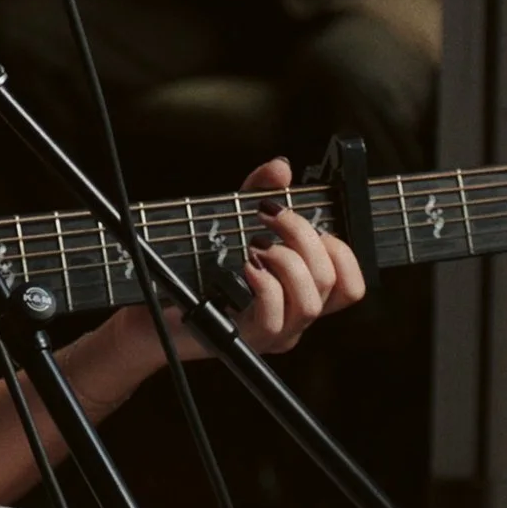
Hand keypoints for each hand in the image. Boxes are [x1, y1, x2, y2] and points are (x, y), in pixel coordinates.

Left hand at [97, 156, 367, 367]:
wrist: (155, 308)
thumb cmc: (199, 268)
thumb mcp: (232, 221)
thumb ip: (258, 192)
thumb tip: (281, 168)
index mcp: (302, 294)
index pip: (351, 285)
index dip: (342, 251)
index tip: (312, 224)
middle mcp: (295, 319)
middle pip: (331, 284)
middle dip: (305, 238)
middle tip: (269, 216)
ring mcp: (274, 333)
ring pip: (309, 304)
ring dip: (286, 262)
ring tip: (255, 244)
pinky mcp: (244, 340)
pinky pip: (272, 318)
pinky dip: (264, 285)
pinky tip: (246, 265)